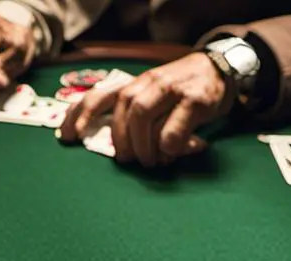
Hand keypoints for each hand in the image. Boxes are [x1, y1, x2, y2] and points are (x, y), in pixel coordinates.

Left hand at [58, 53, 226, 166]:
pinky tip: (172, 153)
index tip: (69, 136)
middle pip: (125, 110)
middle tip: (128, 160)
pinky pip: (172, 131)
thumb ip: (133, 114)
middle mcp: (151, 82)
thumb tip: (113, 147)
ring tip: (151, 162)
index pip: (102, 94)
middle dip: (121, 140)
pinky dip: (168, 148)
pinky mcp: (195, 101)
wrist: (221, 69)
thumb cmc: (182, 91)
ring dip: (143, 146)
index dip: (81, 114)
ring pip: (143, 117)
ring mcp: (173, 89)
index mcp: (136, 83)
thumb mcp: (153, 95)